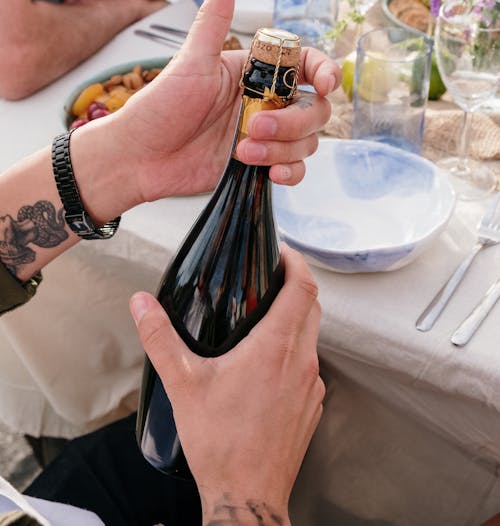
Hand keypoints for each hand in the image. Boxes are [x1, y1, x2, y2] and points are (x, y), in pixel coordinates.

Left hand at [111, 0, 338, 201]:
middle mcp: (265, 101)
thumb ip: (214, 20)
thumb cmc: (160, 107)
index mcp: (254, 72)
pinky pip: (295, 169)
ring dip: (283, 148)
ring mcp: (264, 134)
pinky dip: (291, 171)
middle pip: (314, 108)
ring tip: (244, 151)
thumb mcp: (191, 62)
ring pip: (306, 140)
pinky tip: (271, 172)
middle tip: (254, 126)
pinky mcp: (259, 164)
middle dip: (293, 121)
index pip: (306, 65)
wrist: (139, 158)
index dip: (325, 73)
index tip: (325, 85)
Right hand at [131, 244, 324, 524]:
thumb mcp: (182, 384)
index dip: (297, 263)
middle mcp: (302, 362)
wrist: (247, 497)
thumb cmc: (220, 444)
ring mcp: (311, 387)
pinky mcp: (311, 407)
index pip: (303, 288)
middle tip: (272, 278)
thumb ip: (160, 338)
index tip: (282, 253)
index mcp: (276, 348)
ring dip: (297, 320)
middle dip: (296, 286)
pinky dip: (296, 353)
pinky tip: (270, 365)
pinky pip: (310, 367)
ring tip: (267, 317)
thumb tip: (141, 305)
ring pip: (313, 337)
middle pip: (313, 307)